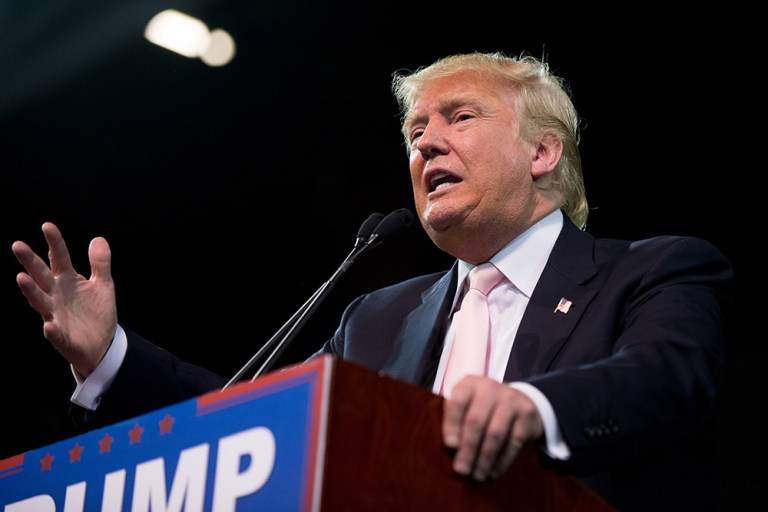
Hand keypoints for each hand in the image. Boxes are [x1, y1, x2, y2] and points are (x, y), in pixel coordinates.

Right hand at [12, 222, 117, 377]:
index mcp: (67, 281)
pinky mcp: (62, 338)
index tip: (47, 226)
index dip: (55, 243)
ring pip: (40, 302)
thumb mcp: (103, 284)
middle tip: (18, 245)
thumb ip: (100, 263)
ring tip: (21, 277)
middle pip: (41, 276)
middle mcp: (56, 296)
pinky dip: (51, 330)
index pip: (59, 258)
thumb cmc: (97, 312)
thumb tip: (97, 238)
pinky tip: (49, 325)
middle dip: (30, 262)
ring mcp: (56, 316)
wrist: (102, 344)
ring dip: (30, 291)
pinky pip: (55, 334)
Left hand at [442, 376, 543, 480]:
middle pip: (476, 420)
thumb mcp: (467, 404)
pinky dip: (502, 460)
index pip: (457, 401)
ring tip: (477, 475)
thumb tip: (452, 447)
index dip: (452, 424)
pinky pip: (513, 441)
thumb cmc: (482, 407)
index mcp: (469, 384)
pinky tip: (493, 472)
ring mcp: (511, 399)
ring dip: (484, 458)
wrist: (519, 399)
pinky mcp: (527, 414)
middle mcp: (490, 387)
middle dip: (467, 449)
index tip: (450, 446)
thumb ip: (456, 419)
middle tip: (461, 470)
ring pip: (495, 433)